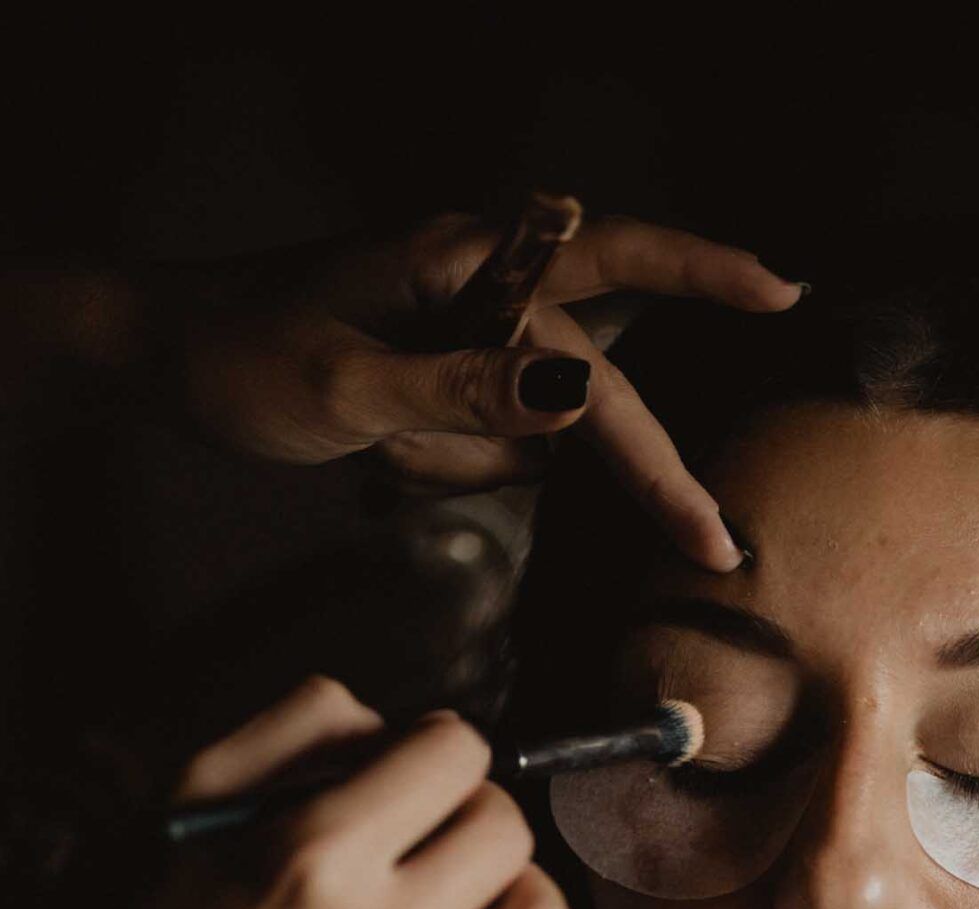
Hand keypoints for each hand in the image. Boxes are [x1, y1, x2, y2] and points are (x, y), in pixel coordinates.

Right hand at [90, 676, 617, 908]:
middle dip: (477, 818)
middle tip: (437, 839)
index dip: (440, 750)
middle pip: (507, 833)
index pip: (455, 755)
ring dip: (525, 903)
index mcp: (315, 852)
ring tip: (482, 906)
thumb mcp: (194, 797)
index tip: (418, 771)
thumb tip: (393, 724)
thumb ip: (296, 729)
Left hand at [156, 211, 803, 566]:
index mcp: (466, 260)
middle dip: (636, 461)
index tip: (774, 321)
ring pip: (534, 437)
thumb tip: (582, 395)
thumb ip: (468, 390)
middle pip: (597, 383)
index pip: (605, 294)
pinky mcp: (457, 386)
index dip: (694, 311)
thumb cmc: (242, 352)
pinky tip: (377, 455)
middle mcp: (484, 289)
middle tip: (710, 541)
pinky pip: (493, 452)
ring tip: (373, 449)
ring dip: (463, 465)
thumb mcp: (349, 381)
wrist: (166, 354)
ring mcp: (473, 341)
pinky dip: (445, 469)